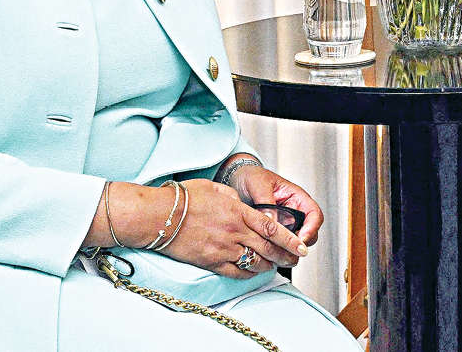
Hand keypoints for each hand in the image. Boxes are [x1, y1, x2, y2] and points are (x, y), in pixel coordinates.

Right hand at [153, 178, 306, 277]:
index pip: (272, 227)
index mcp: (238, 212)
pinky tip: (254, 271)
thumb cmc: (184, 199)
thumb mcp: (216, 189)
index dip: (290, 239)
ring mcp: (223, 249)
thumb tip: (243, 205)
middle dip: (286, 255)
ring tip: (277, 265)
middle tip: (296, 259)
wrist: (160, 217)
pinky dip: (249, 273)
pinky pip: (236, 272)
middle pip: (268, 248)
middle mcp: (234, 232)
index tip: (302, 245)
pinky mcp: (211, 262)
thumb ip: (234, 198)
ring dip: (269, 265)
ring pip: (255, 262)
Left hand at [235, 165, 325, 249]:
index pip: (314, 214)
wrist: (237, 180)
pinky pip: (278, 245)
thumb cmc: (251, 176)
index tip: (301, 239)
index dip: (312, 228)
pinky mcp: (272, 233)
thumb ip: (267, 203)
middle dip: (299, 244)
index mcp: (296, 198)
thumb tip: (273, 222)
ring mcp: (284, 224)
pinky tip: (264, 251)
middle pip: (308, 233)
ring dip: (286, 249)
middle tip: (285, 250)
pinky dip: (274, 251)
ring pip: (294, 243)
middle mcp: (293, 212)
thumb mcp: (258, 185)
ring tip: (272, 252)